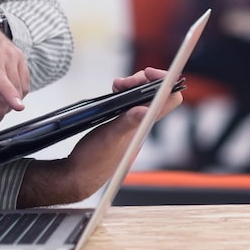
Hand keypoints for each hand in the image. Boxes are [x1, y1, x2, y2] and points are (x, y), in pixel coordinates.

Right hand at [18, 69, 182, 206]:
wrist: (79, 175)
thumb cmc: (94, 160)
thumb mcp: (109, 138)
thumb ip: (127, 123)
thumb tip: (146, 110)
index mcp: (144, 125)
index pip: (170, 99)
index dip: (165, 81)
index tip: (147, 74)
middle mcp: (142, 123)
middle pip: (157, 93)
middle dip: (142, 79)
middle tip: (124, 82)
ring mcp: (132, 123)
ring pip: (142, 96)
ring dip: (132, 85)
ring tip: (117, 85)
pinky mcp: (121, 123)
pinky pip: (130, 102)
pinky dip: (124, 93)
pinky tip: (113, 93)